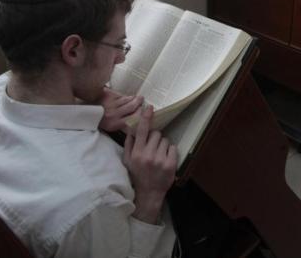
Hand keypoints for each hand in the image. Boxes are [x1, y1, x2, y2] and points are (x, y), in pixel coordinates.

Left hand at [98, 88, 142, 132]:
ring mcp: (111, 104)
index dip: (141, 113)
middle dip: (139, 102)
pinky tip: (125, 96)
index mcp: (114, 124)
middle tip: (142, 99)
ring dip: (133, 97)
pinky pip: (120, 95)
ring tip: (136, 97)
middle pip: (132, 106)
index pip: (133, 118)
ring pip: (127, 99)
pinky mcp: (108, 95)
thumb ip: (122, 123)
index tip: (144, 110)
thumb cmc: (99, 119)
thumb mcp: (110, 126)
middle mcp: (113, 114)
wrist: (85, 111)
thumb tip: (136, 119)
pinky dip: (124, 95)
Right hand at [123, 106, 177, 223]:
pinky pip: (173, 147)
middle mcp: (148, 155)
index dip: (146, 118)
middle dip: (155, 138)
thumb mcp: (127, 160)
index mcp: (137, 153)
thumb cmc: (137, 175)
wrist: (148, 193)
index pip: (141, 131)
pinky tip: (165, 159)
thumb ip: (128, 144)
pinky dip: (170, 151)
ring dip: (162, 145)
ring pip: (165, 140)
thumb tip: (131, 129)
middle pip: (156, 134)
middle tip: (152, 148)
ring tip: (158, 156)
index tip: (150, 107)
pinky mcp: (170, 164)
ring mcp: (160, 160)